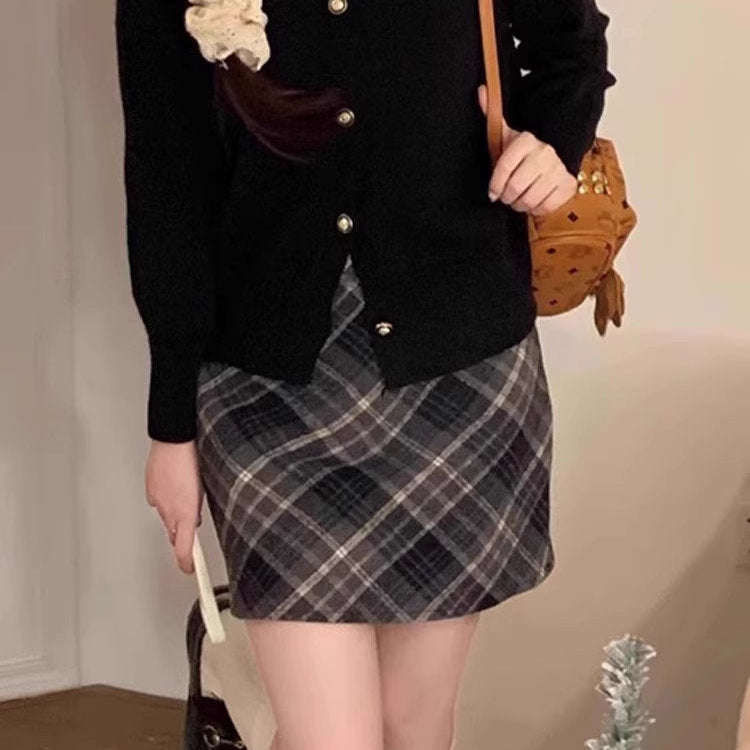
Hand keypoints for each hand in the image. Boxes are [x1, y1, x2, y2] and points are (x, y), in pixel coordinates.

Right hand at [144, 439, 203, 573]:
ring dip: (174, 515)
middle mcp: (169, 511)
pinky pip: (158, 503)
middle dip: (182, 534)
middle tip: (192, 528)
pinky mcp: (151, 491)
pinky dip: (165, 501)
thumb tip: (194, 519)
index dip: (185, 562)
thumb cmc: (193, 460)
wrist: (174, 441)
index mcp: (186, 513)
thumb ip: (196, 509)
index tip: (188, 569)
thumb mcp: (203, 489)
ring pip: (166, 518)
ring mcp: (158, 501)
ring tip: (185, 498)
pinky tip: (174, 488)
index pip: (183, 548)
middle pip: (174, 534)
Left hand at [477, 84, 576, 216]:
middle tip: (506, 196)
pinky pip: (545, 206)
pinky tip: (533, 201)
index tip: (492, 192)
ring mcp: (558, 170)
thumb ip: (492, 115)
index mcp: (527, 141)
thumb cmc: (526, 150)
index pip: (504, 167)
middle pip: (515, 187)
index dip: (495, 184)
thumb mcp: (507, 134)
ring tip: (518, 199)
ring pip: (529, 199)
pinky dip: (536, 209)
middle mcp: (545, 153)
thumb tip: (481, 91)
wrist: (558, 153)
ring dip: (519, 204)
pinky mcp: (568, 185)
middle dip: (506, 196)